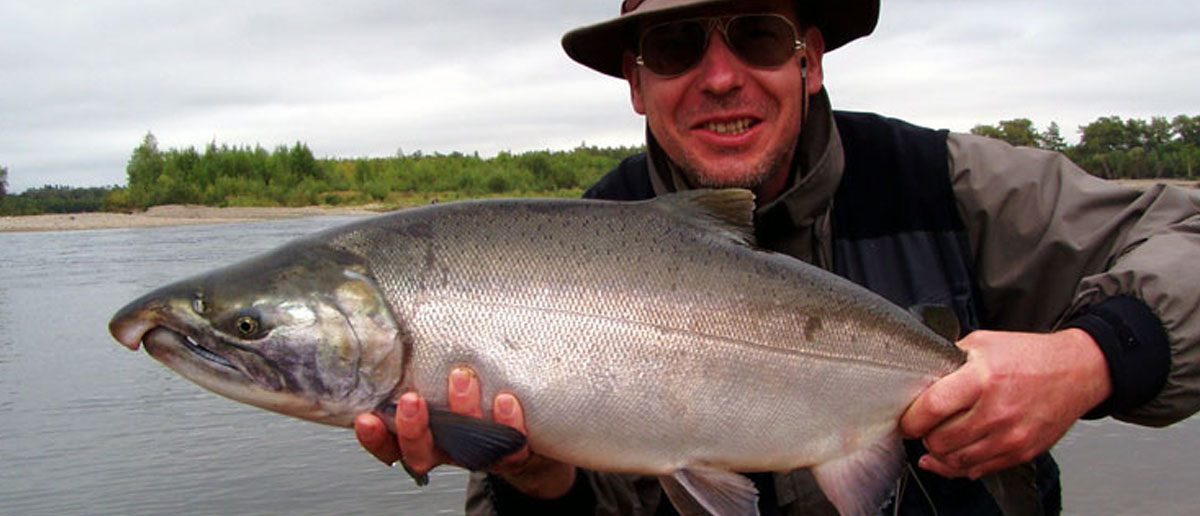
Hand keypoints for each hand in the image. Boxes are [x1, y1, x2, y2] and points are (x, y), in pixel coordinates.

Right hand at [353, 367, 576, 498]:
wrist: (538, 438)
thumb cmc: (482, 398)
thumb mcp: (445, 382)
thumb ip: (425, 365)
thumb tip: (405, 316)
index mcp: (425, 434)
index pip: (389, 443)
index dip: (374, 437)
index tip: (366, 418)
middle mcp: (448, 448)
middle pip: (420, 452)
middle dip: (412, 428)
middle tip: (412, 399)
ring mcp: (480, 454)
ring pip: (465, 449)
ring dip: (461, 414)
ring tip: (461, 379)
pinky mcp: (514, 455)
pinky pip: (511, 449)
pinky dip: (508, 424)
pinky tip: (505, 400)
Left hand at [898, 329, 1111, 478]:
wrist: (1077, 372)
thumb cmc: (1030, 356)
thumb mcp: (984, 343)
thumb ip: (949, 358)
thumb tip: (919, 372)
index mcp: (982, 378)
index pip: (932, 407)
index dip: (911, 418)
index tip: (906, 418)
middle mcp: (997, 410)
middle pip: (940, 440)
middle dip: (924, 435)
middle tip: (924, 427)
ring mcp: (1010, 435)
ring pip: (956, 460)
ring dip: (940, 452)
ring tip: (939, 437)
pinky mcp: (1020, 452)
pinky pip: (978, 470)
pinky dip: (958, 466)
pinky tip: (952, 455)